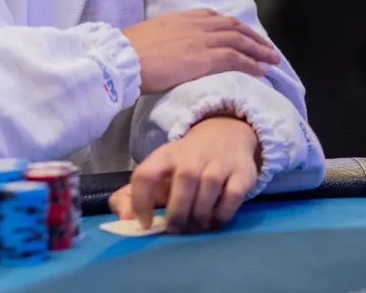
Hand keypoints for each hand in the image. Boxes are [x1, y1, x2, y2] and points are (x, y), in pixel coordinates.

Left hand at [108, 116, 260, 233]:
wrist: (225, 136)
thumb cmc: (184, 162)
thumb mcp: (157, 170)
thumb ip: (132, 195)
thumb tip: (125, 220)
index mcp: (164, 155)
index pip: (145, 175)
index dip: (141, 203)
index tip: (146, 224)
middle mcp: (190, 157)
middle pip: (180, 190)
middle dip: (176, 217)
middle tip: (176, 230)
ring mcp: (217, 165)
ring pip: (205, 198)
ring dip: (198, 219)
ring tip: (195, 226)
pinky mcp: (241, 174)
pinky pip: (230, 201)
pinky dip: (221, 216)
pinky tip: (214, 220)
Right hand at [124, 9, 280, 93]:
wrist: (120, 59)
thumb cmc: (125, 52)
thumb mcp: (145, 37)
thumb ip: (161, 38)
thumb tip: (163, 49)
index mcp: (178, 18)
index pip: (212, 16)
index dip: (230, 25)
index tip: (240, 33)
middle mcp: (193, 25)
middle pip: (231, 26)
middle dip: (252, 36)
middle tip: (267, 47)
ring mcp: (199, 40)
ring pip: (238, 40)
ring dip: (259, 49)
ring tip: (273, 60)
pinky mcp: (203, 58)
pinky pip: (235, 58)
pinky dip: (251, 63)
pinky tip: (261, 71)